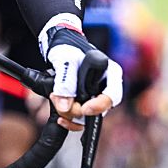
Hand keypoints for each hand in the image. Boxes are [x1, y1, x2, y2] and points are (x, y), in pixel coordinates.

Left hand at [40, 14, 123, 130]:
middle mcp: (106, 88)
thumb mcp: (66, 60)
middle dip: (76, 109)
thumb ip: (65, 82)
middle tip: (58, 98)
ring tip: (54, 97)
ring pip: (87, 117)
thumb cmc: (69, 48)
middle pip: (98, 110)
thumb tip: (65, 107)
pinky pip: (80, 120)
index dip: (98, 105)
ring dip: (69, 113)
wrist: (60, 48)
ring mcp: (96, 97)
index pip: (112, 96)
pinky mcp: (85, 104)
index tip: (83, 108)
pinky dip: (69, 120)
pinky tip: (60, 115)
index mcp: (111, 73)